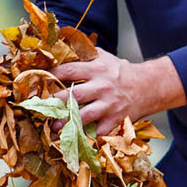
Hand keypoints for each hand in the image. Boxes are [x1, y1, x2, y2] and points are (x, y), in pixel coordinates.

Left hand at [51, 52, 185, 130]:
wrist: (148, 86)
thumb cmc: (120, 72)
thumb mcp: (104, 57)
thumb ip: (83, 54)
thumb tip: (59, 47)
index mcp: (97, 68)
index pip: (69, 70)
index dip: (51, 76)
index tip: (38, 82)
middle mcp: (102, 86)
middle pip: (73, 95)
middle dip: (54, 102)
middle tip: (40, 108)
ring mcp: (109, 104)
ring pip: (83, 115)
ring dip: (66, 123)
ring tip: (53, 128)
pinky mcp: (115, 119)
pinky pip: (98, 131)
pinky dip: (87, 136)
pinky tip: (74, 139)